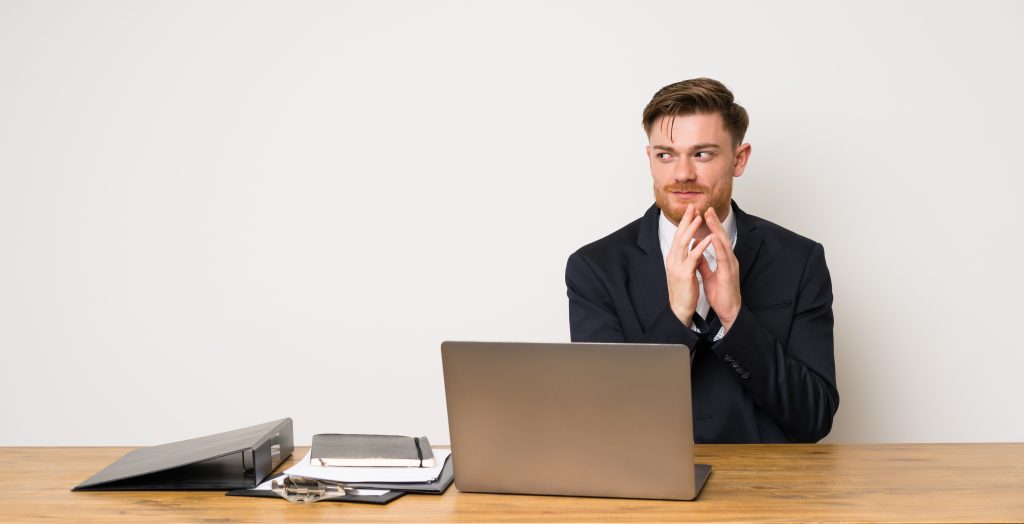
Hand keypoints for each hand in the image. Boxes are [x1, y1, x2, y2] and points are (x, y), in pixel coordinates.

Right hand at [665, 204, 713, 325]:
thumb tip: (693, 246)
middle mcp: (672, 259)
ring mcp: (677, 266)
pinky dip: (701, 246)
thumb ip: (688, 257)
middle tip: (693, 207)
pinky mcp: (684, 274)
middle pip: (679, 236)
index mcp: (673, 258)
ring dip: (693, 229)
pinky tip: (709, 238)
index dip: (685, 223)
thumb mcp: (685, 270)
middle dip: (686, 221)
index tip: (691, 211)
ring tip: (701, 218)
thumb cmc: (685, 290)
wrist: (680, 308)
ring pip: (684, 243)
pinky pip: (694, 256)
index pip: (679, 236)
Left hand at [698, 207, 741, 331]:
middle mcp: (729, 259)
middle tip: (707, 208)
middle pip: (721, 237)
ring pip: (724, 243)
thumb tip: (696, 252)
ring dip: (717, 229)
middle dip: (714, 222)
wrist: (728, 310)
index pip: (716, 239)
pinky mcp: (730, 273)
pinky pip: (724, 258)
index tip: (703, 214)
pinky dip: (719, 247)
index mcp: (723, 259)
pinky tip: (714, 238)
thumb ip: (703, 263)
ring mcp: (731, 265)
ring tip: (710, 217)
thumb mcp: (708, 275)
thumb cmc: (720, 293)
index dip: (710, 227)